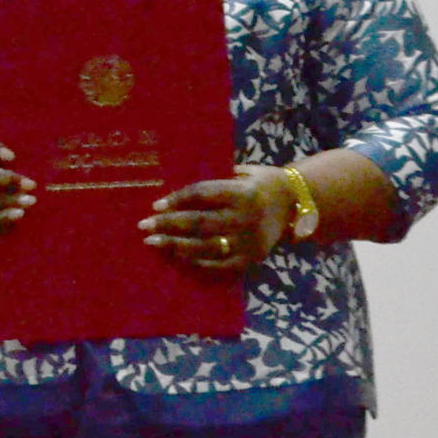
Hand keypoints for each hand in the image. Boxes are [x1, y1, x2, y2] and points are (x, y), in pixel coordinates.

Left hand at [140, 165, 289, 272]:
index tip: (155, 205)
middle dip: (169, 225)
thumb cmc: (257, 183)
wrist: (294, 203)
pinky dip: (198, 263)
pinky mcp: (253, 258)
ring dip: (177, 245)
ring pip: (208, 246)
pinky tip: (177, 257)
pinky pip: (221, 265)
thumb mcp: (240, 173)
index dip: (178, 199)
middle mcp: (247, 217)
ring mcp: (250, 241)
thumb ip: (214, 181)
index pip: (203, 195)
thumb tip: (173, 188)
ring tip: (153, 242)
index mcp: (243, 192)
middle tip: (143, 226)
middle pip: (201, 222)